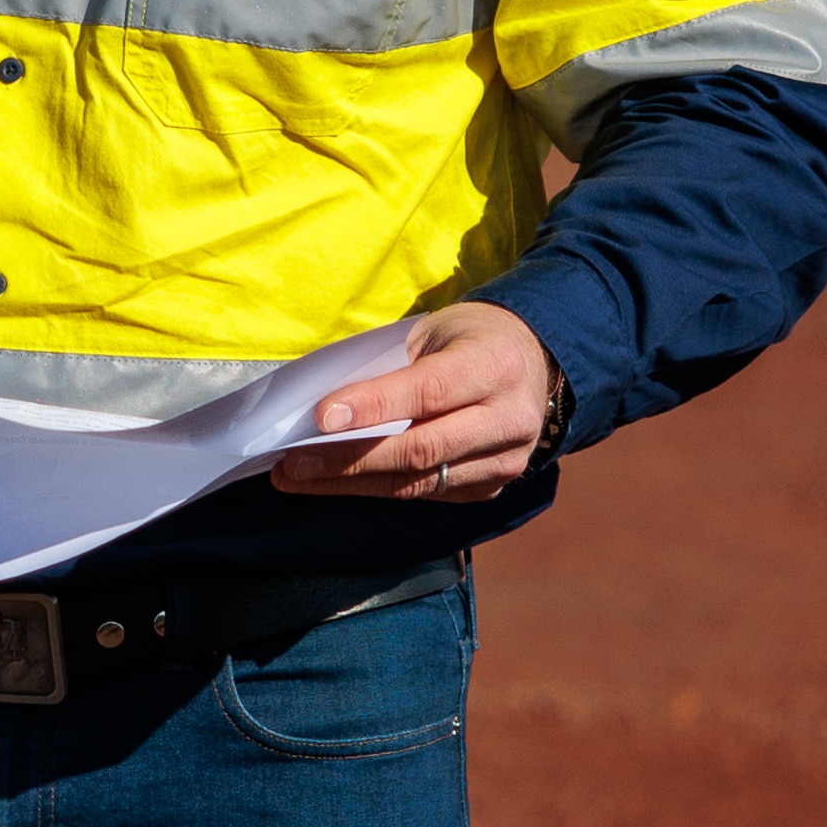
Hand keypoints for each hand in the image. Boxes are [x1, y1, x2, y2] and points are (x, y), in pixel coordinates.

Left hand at [269, 302, 553, 502]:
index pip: (429, 391)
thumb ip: (392, 368)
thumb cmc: (469, 339)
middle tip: (292, 462)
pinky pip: (426, 494)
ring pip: (418, 483)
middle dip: (348, 459)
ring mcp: (506, 461)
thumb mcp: (436, 332)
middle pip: (421, 449)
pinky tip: (336, 482)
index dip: (373, 406)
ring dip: (351, 483)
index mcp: (495, 365)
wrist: (534, 362)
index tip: (320, 416)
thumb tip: (324, 409)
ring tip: (298, 477)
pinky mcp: (493, 487)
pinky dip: (376, 488)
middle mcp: (509, 419)